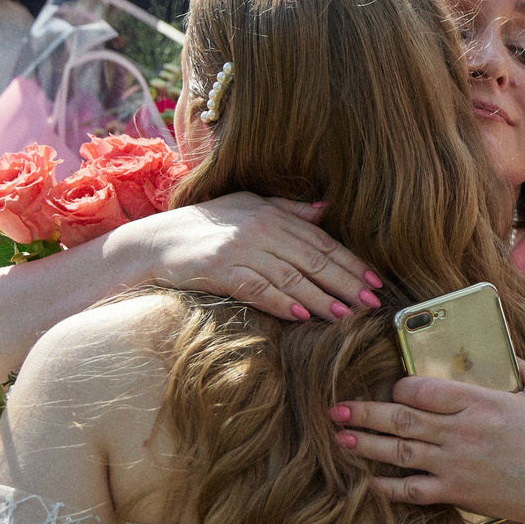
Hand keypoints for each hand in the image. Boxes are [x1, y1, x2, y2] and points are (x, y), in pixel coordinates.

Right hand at [114, 193, 380, 321]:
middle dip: (345, 282)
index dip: (350, 261)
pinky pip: (257, 288)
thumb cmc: (203, 227)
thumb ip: (287, 210)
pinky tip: (302, 316)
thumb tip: (326, 208)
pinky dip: (281, 302)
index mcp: (271, 213)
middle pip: (312, 258)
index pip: (320, 241)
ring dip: (320, 297)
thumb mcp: (246, 207)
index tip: (374, 281)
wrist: (150, 244)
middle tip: (370, 303)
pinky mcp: (219, 268)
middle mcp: (259, 227)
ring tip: (345, 315)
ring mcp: (239, 247)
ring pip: (290, 275)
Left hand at [332, 361, 524, 523]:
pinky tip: (368, 480)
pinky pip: (412, 489)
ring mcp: (454, 464)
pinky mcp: (456, 492)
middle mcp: (460, 432)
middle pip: (401, 419)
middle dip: (364, 412)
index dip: (401, 387)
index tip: (393, 388)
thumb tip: (504, 353)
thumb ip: (522, 368)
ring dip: (366, 444)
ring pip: (399, 451)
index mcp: (480, 402)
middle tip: (335, 408)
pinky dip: (387, 486)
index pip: (423, 390)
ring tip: (340, 437)